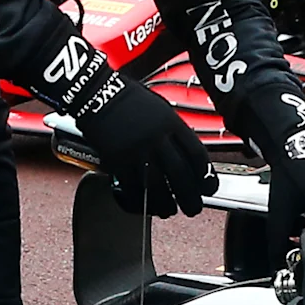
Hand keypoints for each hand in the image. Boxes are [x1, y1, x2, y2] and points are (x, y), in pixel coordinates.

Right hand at [76, 79, 214, 217]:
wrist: (96, 93)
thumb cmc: (129, 100)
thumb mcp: (160, 109)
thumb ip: (174, 132)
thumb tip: (188, 158)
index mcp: (170, 123)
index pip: (196, 154)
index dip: (206, 175)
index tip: (208, 187)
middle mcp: (156, 138)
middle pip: (180, 175)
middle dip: (190, 197)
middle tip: (194, 209)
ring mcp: (136, 150)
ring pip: (157, 186)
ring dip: (166, 204)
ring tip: (169, 211)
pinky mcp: (116, 160)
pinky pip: (130, 188)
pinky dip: (138, 202)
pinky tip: (143, 206)